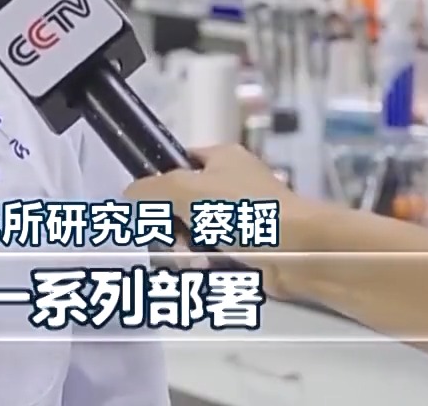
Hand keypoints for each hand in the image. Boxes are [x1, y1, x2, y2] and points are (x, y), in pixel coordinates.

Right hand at [124, 144, 330, 299]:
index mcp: (221, 158)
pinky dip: (203, 264)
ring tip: (190, 258)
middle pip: (181, 203)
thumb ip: (150, 189)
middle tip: (169, 237)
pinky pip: (211, 255)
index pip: (178, 162)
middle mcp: (231, 184)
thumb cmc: (245, 210)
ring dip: (184, 249)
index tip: (147, 204)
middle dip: (170, 224)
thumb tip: (129, 194)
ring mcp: (241, 218)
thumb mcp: (186, 189)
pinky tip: (203, 269)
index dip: (159, 181)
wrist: (298, 250)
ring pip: (193, 233)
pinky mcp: (247, 249)